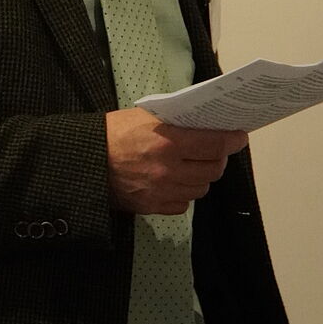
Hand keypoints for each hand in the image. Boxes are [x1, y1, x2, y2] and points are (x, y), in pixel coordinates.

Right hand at [105, 108, 246, 214]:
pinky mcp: (152, 207)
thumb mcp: (143, 116)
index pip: (214, 144)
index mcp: (167, 142)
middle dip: (219, 158)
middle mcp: (168, 170)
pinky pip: (183, 203)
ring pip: (201, 188)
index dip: (232, 140)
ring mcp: (161, 191)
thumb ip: (175, 122)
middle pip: (213, 169)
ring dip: (202, 176)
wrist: (83, 161)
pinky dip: (184, 192)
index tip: (239, 137)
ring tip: (194, 166)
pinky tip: (176, 181)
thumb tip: (204, 124)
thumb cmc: (112, 133)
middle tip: (215, 150)